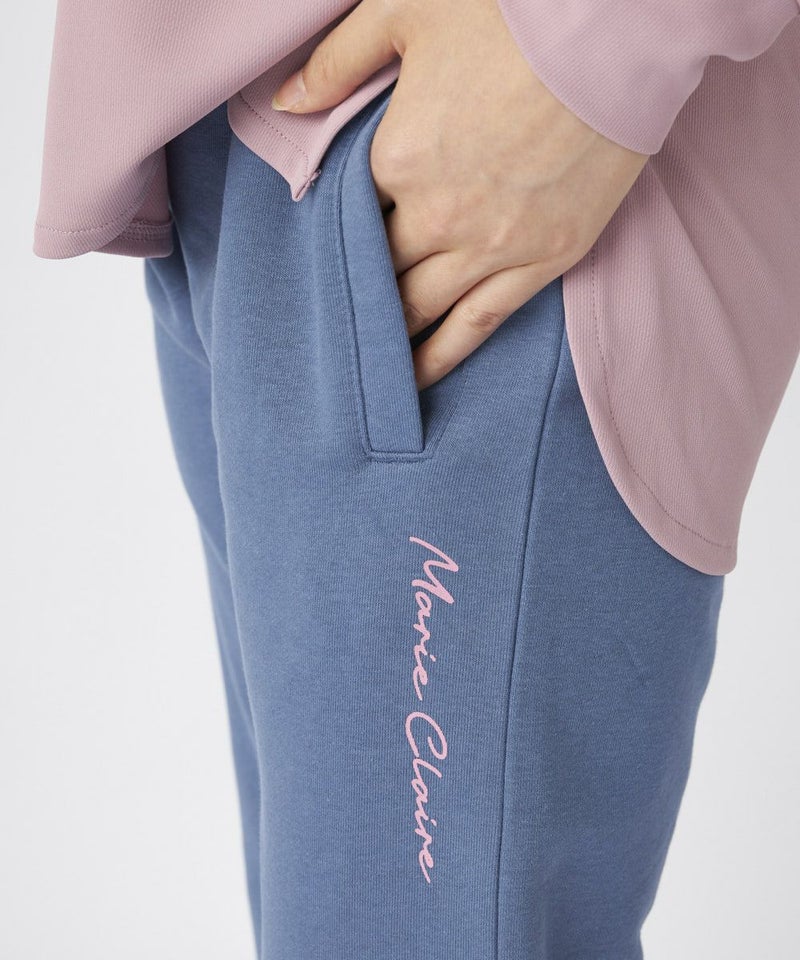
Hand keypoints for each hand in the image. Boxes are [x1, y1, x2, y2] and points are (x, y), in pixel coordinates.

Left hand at [273, 0, 648, 389]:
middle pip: (379, 273)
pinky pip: (480, 324)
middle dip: (356, 296)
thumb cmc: (513, 13)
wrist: (620, 31)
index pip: (348, 219)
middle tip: (336, 324)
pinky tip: (420, 379)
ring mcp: (494, 245)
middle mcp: (438, 216)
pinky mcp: (545, 259)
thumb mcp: (406, 12)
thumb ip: (337, 62)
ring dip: (390, 341)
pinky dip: (445, 356)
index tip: (330, 251)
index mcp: (396, 159)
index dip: (337, 236)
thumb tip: (283, 100)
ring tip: (367, 374)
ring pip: (421, 312)